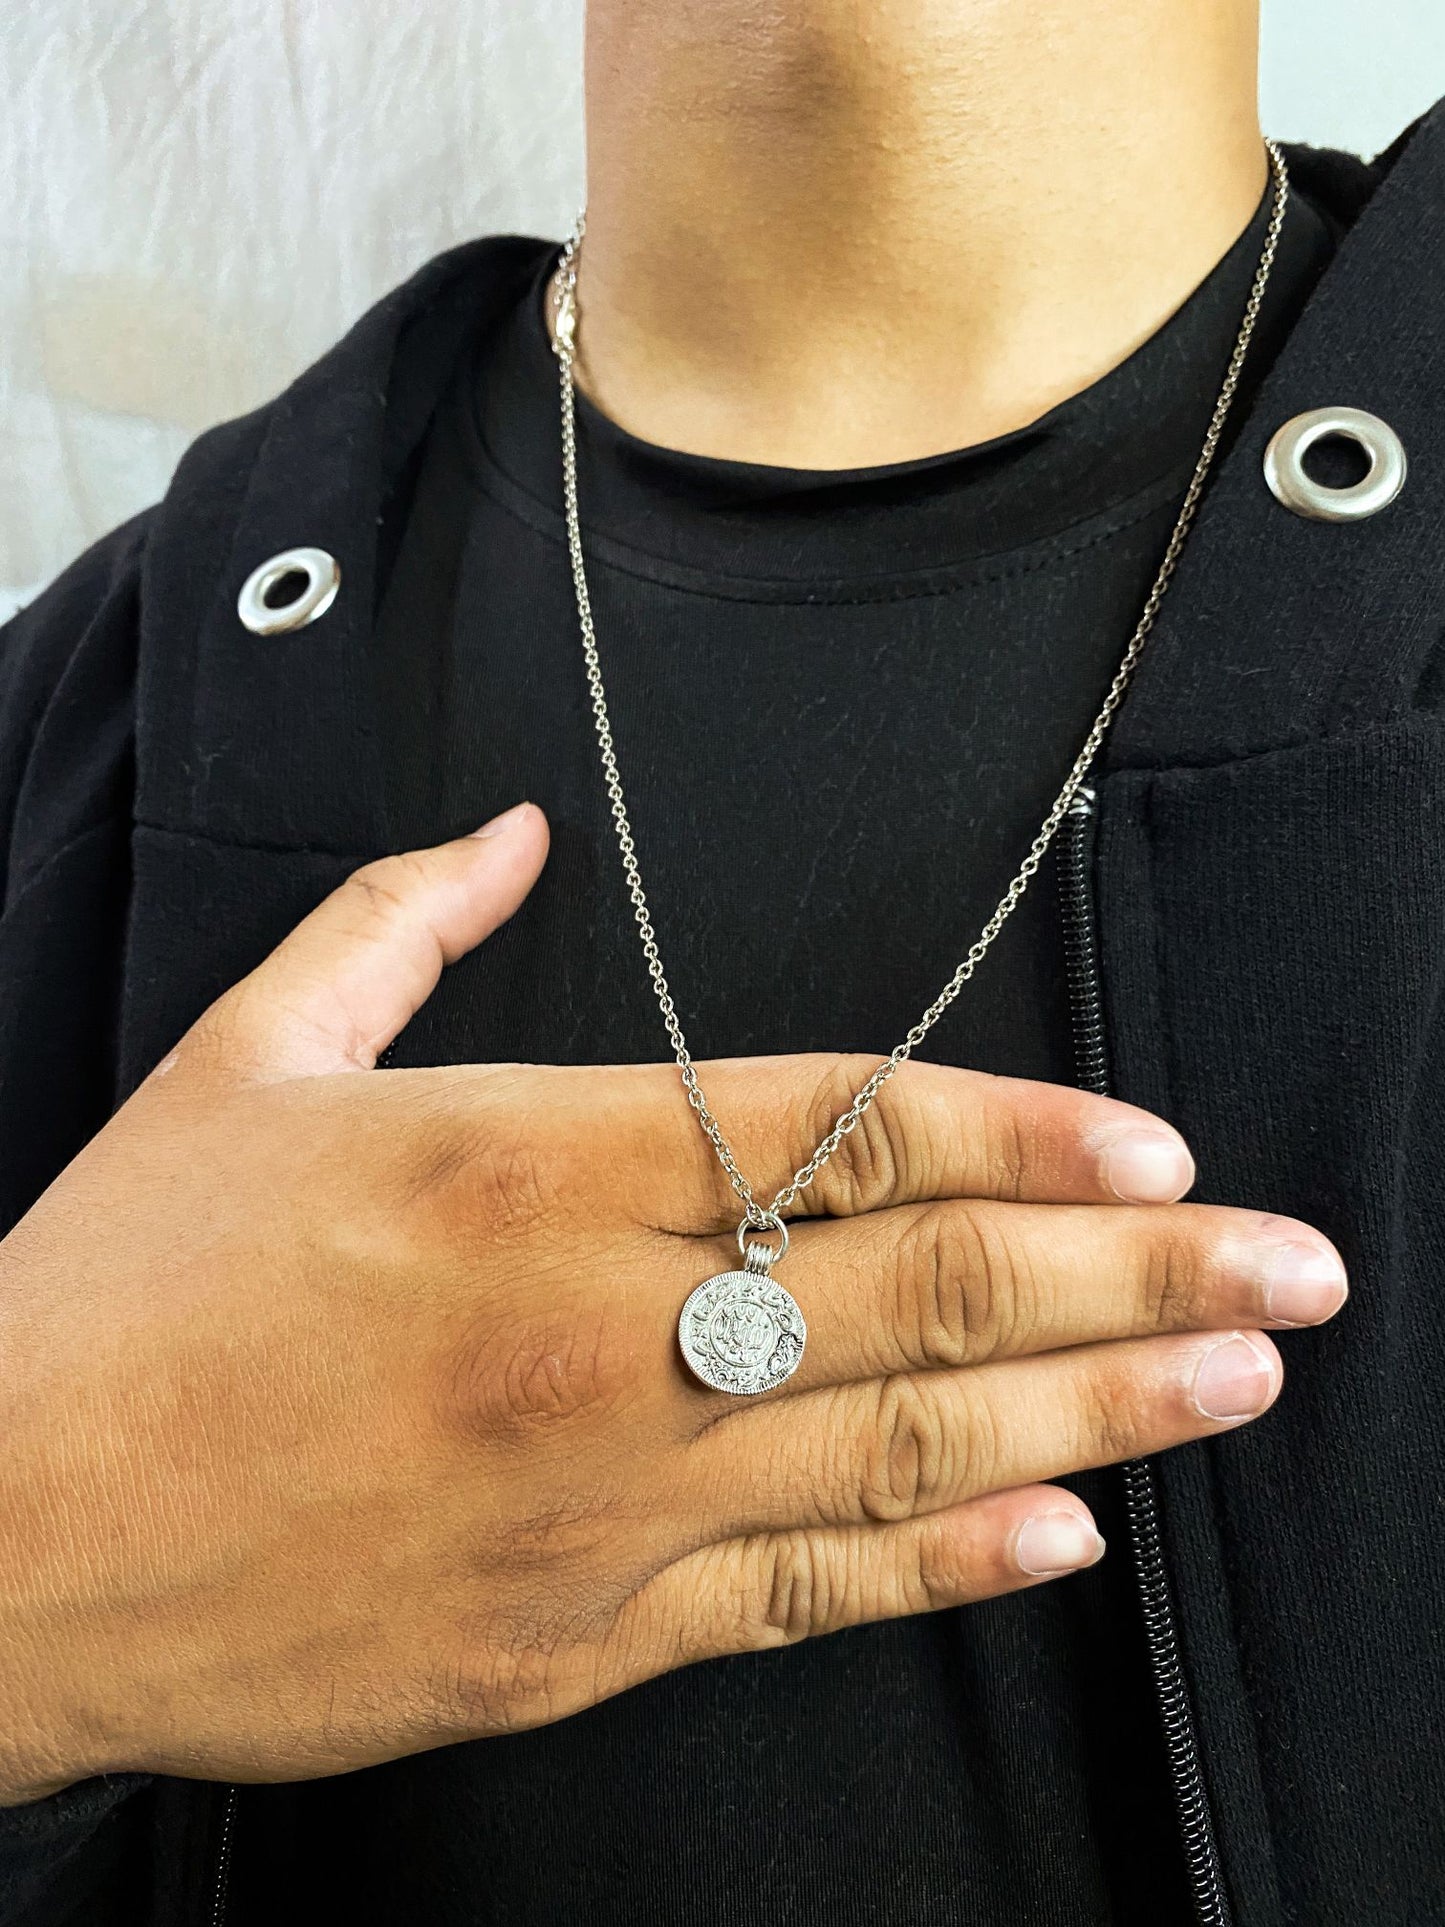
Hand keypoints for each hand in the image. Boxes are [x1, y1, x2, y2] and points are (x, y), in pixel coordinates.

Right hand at [0, 802, 1347, 1802]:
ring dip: (1098, 1411)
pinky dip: (945, 1560)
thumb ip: (394, 923)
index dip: (1019, 1132)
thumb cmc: (118, 1292)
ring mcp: (592, 1499)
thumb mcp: (244, 1061)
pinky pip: (802, 1596)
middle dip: (1133, 1274)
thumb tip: (503, 828)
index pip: (831, 1126)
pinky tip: (1065, 1531)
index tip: (1159, 1146)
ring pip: (900, 1447)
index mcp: (513, 1160)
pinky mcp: (568, 1637)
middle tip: (1290, 1265)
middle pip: (918, 1287)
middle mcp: (585, 1328)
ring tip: (1241, 1380)